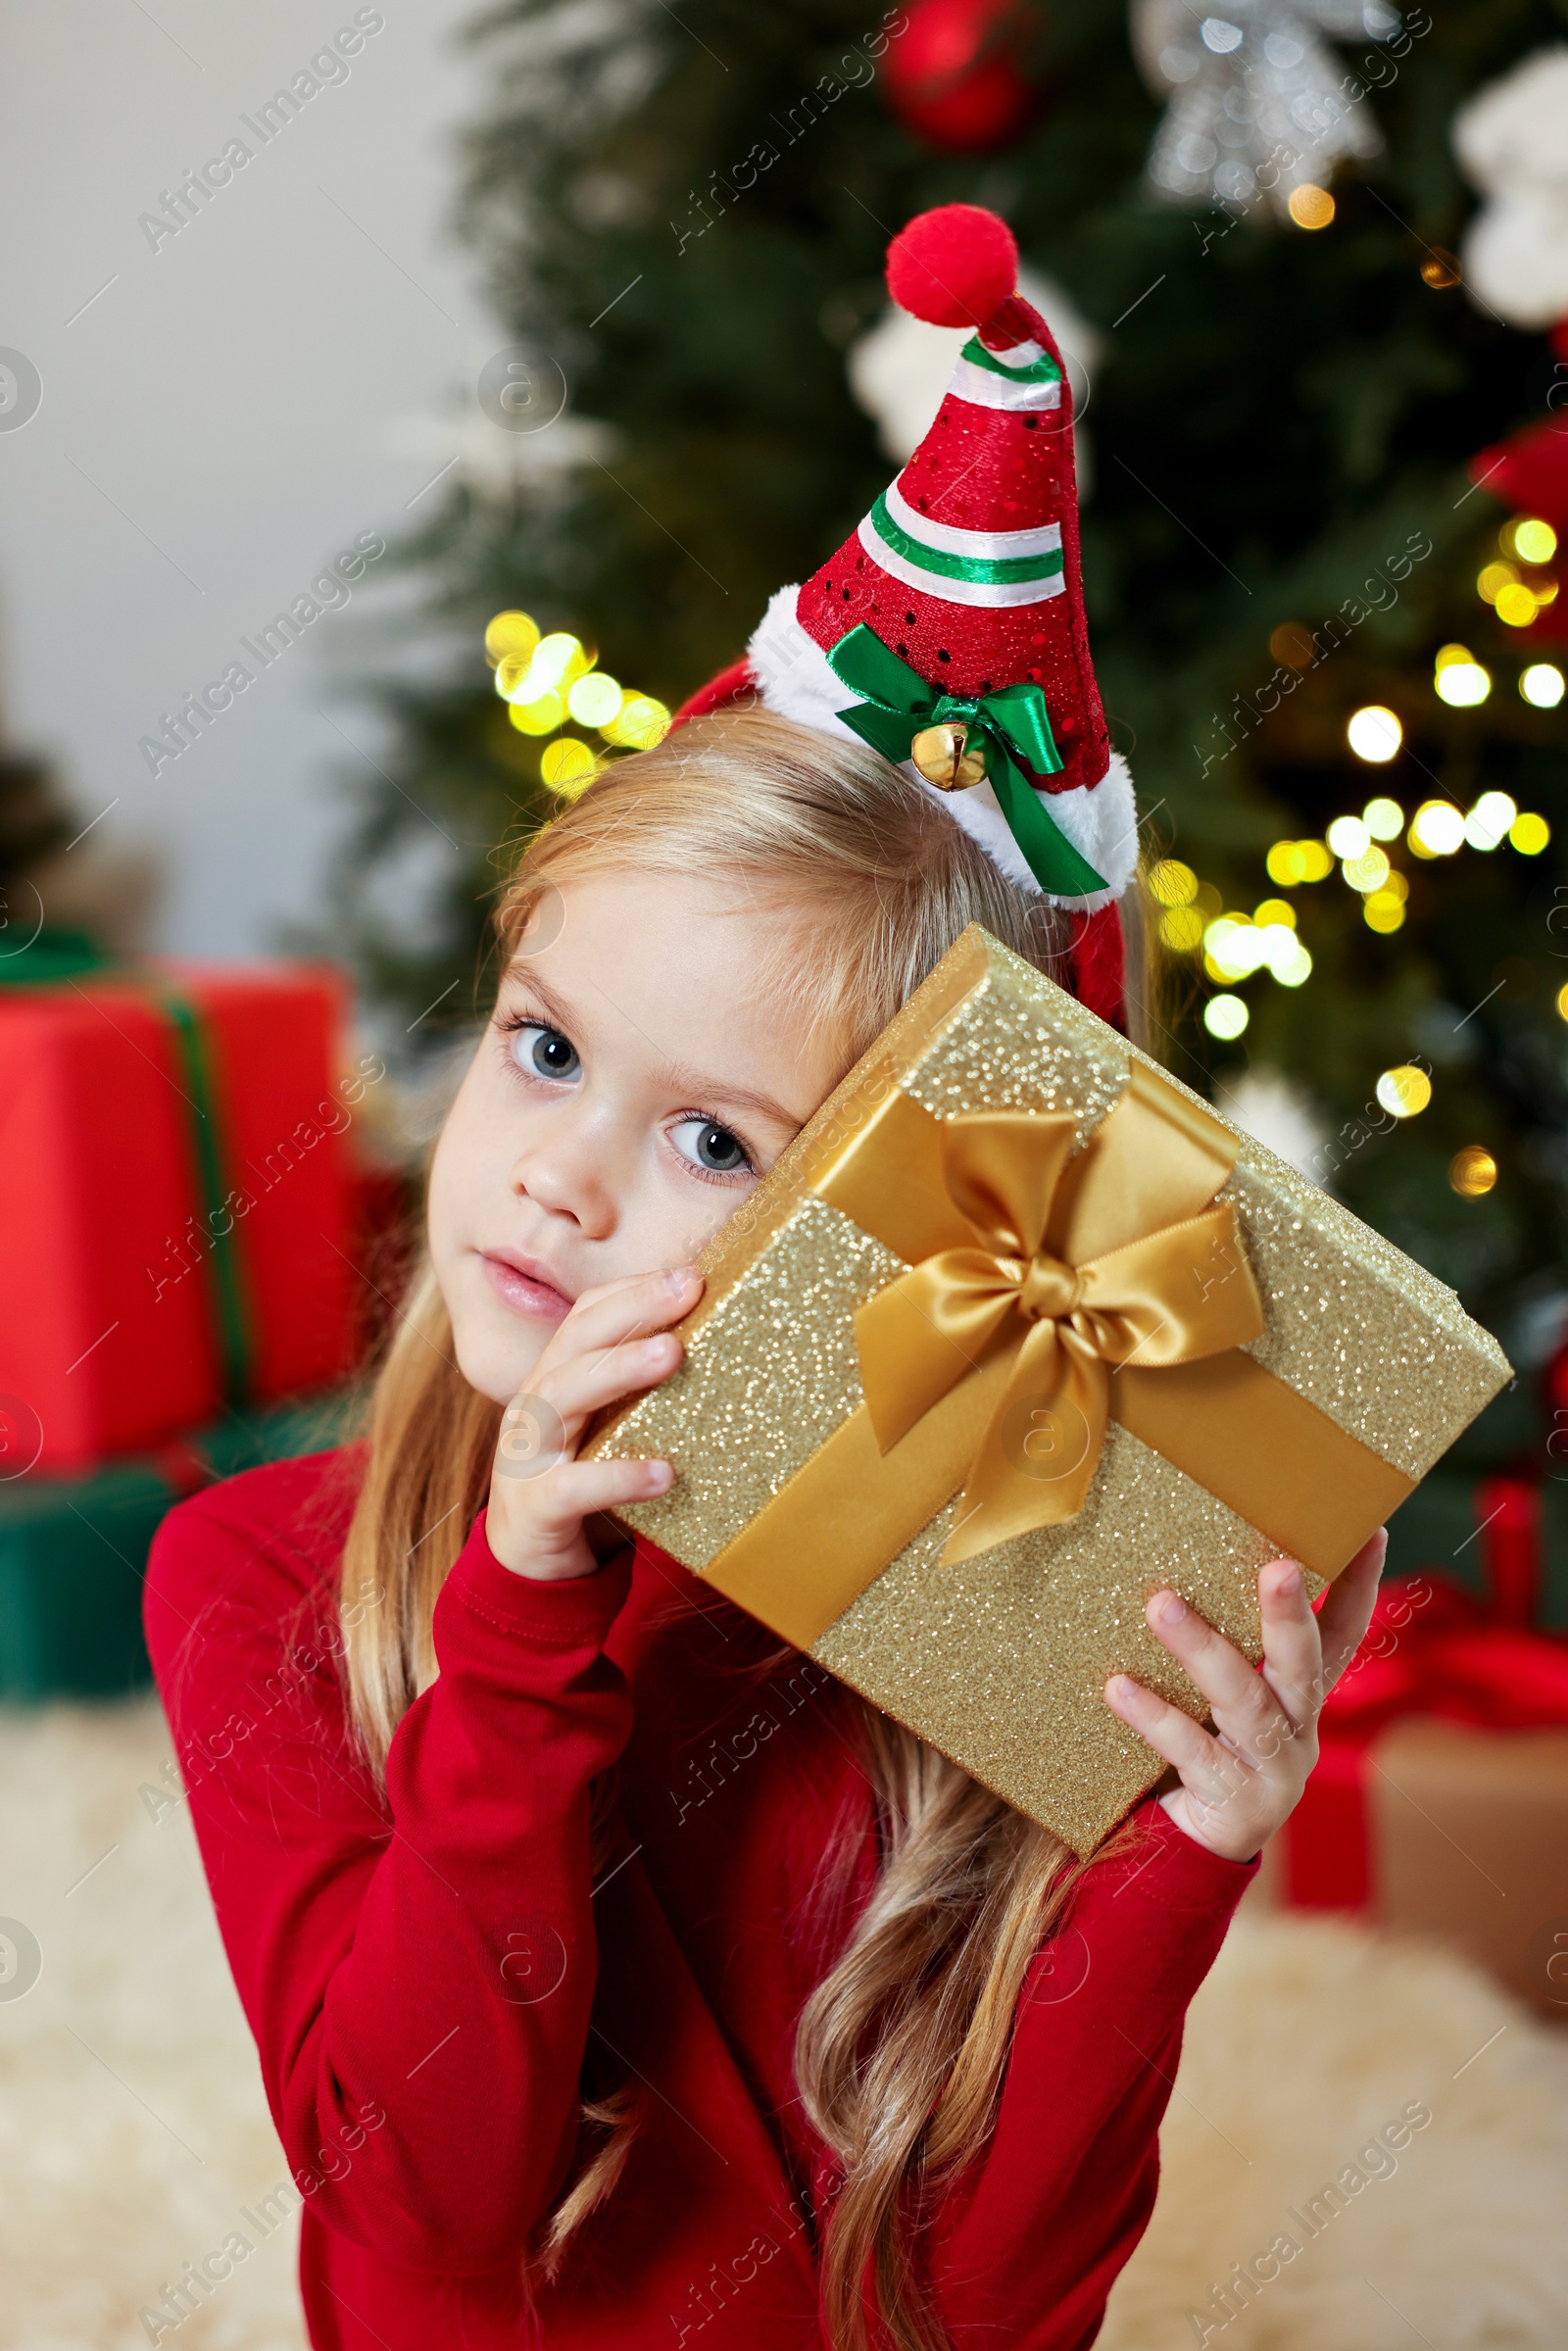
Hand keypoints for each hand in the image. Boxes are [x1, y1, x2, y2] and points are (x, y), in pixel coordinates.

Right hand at [485, 1265, 701, 1582]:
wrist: (528, 1561)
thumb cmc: (580, 1479)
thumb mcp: (606, 1426)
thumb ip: (642, 1393)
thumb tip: (726, 1355)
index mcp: (554, 1378)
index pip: (585, 1316)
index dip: (632, 1290)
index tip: (689, 1275)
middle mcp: (535, 1405)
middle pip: (575, 1341)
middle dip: (631, 1309)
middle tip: (687, 1289)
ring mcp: (527, 1455)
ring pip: (561, 1396)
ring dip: (617, 1369)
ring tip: (672, 1353)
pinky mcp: (536, 1508)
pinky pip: (572, 1487)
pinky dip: (617, 1476)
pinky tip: (664, 1473)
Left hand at [1102, 1530, 1387, 1862]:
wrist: (1193, 1848)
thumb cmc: (1207, 1745)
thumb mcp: (1227, 1694)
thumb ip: (1226, 1643)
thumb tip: (1181, 1557)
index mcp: (1303, 1695)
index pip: (1344, 1633)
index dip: (1359, 1586)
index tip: (1372, 1530)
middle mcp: (1299, 1727)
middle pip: (1302, 1664)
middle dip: (1291, 1616)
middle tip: (1278, 1567)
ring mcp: (1272, 1768)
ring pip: (1243, 1702)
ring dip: (1202, 1650)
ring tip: (1161, 1605)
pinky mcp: (1232, 1801)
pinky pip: (1191, 1751)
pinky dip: (1155, 1717)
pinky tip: (1119, 1686)